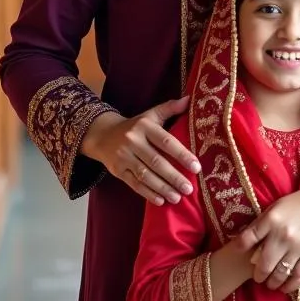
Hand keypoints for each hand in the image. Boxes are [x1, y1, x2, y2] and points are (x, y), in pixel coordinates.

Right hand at [81, 97, 199, 204]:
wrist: (103, 135)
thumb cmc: (135, 126)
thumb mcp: (151, 114)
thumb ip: (170, 108)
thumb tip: (190, 99)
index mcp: (145, 126)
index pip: (166, 141)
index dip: (182, 155)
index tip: (196, 167)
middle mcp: (133, 141)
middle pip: (156, 162)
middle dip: (174, 177)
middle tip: (189, 189)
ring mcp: (124, 157)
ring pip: (145, 175)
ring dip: (162, 188)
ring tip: (178, 197)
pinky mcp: (117, 171)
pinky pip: (134, 184)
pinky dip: (147, 193)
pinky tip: (160, 201)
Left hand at [237, 181, 299, 291]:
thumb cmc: (297, 204)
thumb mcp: (275, 208)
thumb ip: (261, 224)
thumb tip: (242, 242)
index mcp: (271, 220)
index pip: (248, 238)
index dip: (240, 250)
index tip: (241, 257)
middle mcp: (283, 233)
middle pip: (264, 264)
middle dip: (259, 275)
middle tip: (258, 278)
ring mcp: (298, 244)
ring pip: (281, 273)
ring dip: (274, 282)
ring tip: (271, 284)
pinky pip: (299, 274)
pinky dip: (291, 284)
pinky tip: (286, 286)